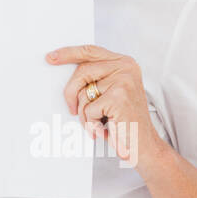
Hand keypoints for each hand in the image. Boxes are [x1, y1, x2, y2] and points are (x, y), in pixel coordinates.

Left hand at [46, 44, 163, 167]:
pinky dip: (92, 123)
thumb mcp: (113, 92)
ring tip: (99, 122)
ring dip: (85, 114)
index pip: (90, 51)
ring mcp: (124, 82)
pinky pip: (89, 109)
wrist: (145, 146)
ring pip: (83, 93)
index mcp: (125, 63)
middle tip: (72, 109)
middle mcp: (126, 68)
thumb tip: (64, 71)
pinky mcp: (119, 98)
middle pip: (82, 71)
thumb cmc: (125, 121)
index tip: (51, 57)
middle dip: (71, 93)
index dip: (68, 53)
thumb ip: (96, 78)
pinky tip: (104, 128)